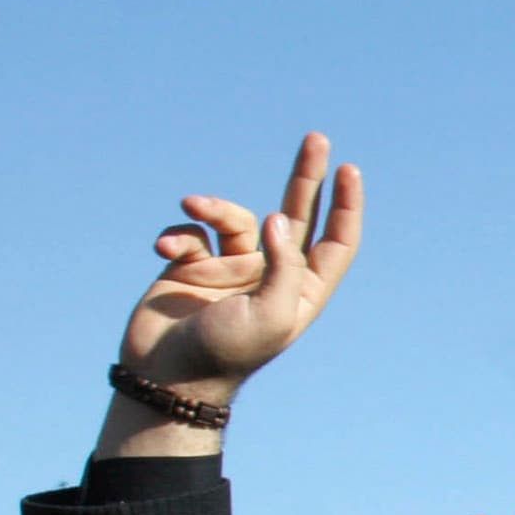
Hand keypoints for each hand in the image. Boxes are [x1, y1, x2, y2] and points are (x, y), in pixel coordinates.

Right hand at [96, 134, 364, 458]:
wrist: (167, 375)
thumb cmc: (228, 352)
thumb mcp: (273, 315)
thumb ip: (284, 266)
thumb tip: (278, 219)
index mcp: (303, 289)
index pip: (335, 241)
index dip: (345, 206)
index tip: (348, 170)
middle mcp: (271, 273)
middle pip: (297, 214)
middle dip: (307, 177)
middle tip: (318, 139)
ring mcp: (232, 267)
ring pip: (234, 217)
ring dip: (215, 205)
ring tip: (195, 205)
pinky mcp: (191, 266)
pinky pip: (191, 233)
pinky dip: (179, 233)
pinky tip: (167, 248)